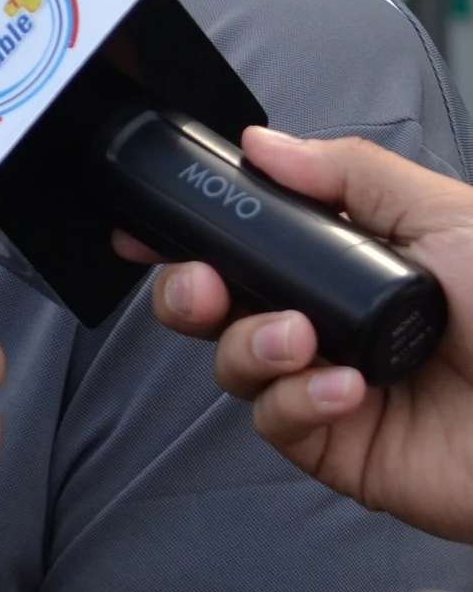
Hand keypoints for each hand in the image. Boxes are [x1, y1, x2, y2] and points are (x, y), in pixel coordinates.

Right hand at [135, 125, 472, 540]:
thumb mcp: (443, 213)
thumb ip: (349, 172)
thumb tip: (265, 142)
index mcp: (353, 262)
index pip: (253, 244)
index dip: (194, 236)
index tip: (147, 226)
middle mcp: (334, 322)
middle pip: (219, 306)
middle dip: (189, 292)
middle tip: (203, 286)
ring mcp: (334, 386)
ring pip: (234, 364)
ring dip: (247, 346)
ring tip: (299, 340)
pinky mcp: (345, 449)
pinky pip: (277, 423)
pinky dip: (294, 400)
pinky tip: (345, 388)